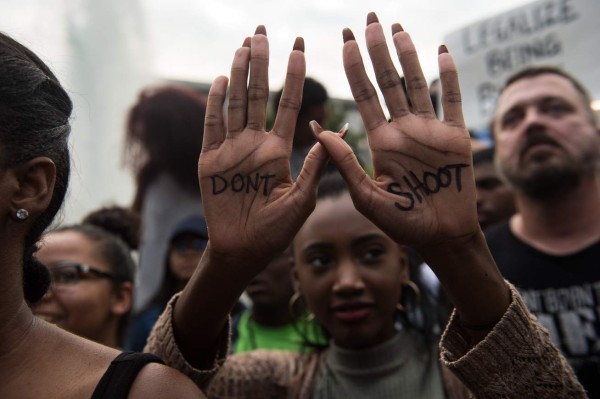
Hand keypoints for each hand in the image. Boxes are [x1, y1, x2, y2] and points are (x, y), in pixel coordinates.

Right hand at [199, 28, 327, 270]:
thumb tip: (336, 133)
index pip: (287, 104)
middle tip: (263, 32)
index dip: (293, 75)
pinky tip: (222, 80)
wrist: (243, 249)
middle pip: (258, 95)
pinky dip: (216, 104)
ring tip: (244, 46)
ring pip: (235, 104)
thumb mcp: (302, 199)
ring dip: (239, 75)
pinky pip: (212, 126)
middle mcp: (256, 143)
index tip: (299, 47)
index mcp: (279, 149)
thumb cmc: (276, 230)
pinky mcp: (210, 160)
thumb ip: (316, 166)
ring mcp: (231, 149)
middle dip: (261, 63)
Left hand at [313, 13, 477, 250]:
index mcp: (380, 141)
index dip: (354, 67)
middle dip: (378, 50)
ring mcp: (430, 131)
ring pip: (418, 84)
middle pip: (388, 82)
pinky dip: (450, 76)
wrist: (440, 237)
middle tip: (368, 19)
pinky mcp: (457, 137)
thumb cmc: (402, 223)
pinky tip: (442, 51)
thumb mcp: (366, 195)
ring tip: (398, 28)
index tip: (345, 38)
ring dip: (408, 56)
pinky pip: (453, 101)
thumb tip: (317, 128)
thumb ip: (344, 162)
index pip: (364, 95)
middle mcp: (403, 130)